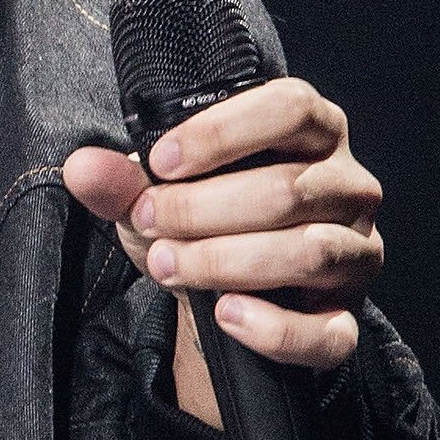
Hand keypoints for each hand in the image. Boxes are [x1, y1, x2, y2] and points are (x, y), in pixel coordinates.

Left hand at [62, 78, 384, 412]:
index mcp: (313, 130)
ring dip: (226, 261)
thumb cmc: (200, 219)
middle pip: (289, 189)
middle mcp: (347, 185)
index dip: (223, 132)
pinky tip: (225, 314)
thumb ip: (122, 179)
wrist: (221, 292)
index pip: (292, 108)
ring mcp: (356, 252)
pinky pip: (329, 331)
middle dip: (204, 209)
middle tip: (149, 221)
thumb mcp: (157, 193)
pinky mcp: (348, 317)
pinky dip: (273, 328)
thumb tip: (83, 168)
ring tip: (167, 264)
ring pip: (310, 252)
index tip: (160, 162)